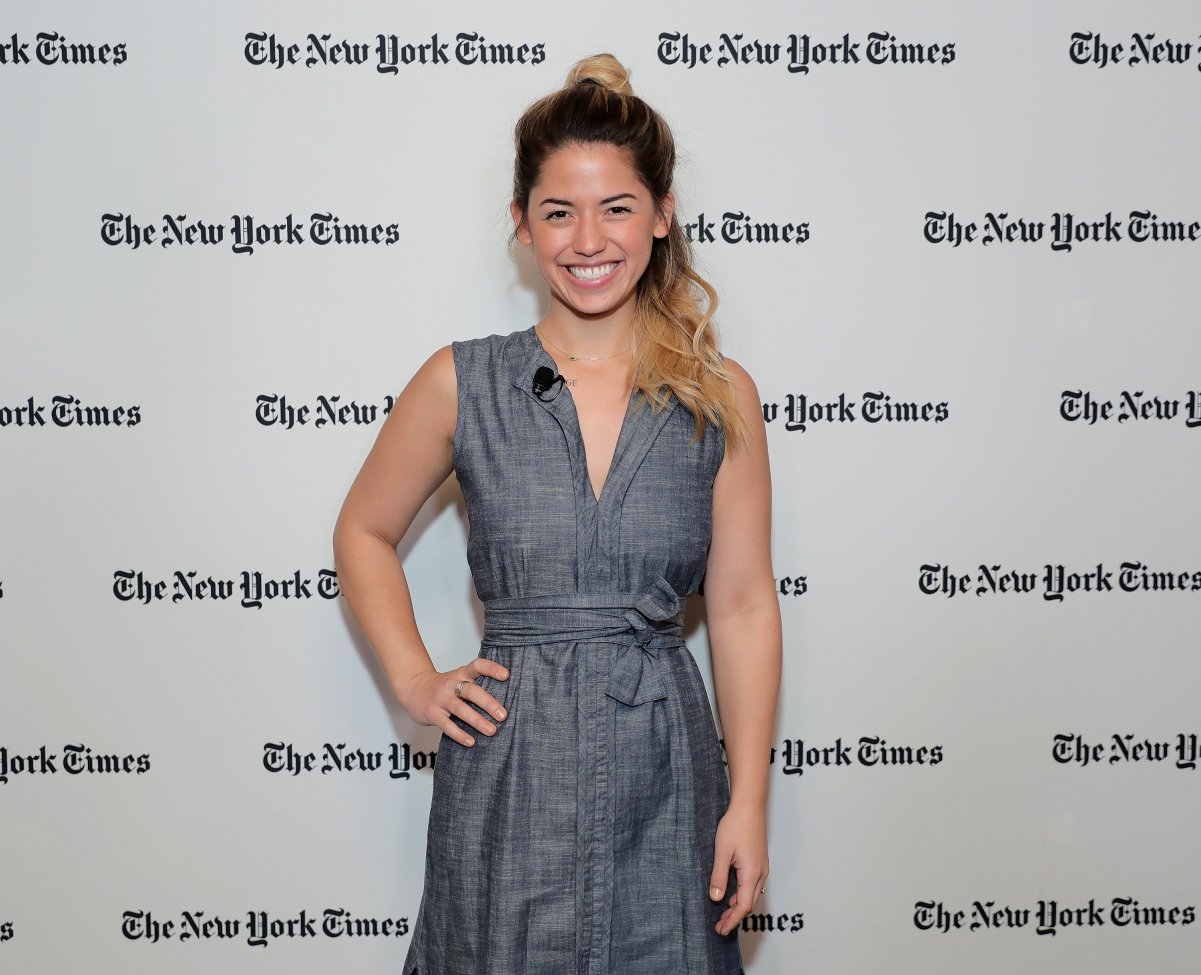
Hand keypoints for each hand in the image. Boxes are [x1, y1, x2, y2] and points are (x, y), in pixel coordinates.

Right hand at [398, 658, 509, 746]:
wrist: (413, 688)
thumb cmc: (443, 688)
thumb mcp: (458, 680)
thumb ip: (475, 687)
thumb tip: (504, 704)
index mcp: (461, 674)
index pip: (477, 666)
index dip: (491, 669)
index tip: (506, 675)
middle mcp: (451, 684)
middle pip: (472, 691)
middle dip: (488, 703)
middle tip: (503, 715)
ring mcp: (441, 699)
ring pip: (461, 709)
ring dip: (477, 721)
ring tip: (492, 731)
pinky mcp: (432, 713)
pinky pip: (447, 725)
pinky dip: (459, 734)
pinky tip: (471, 741)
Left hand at [708, 801, 768, 936]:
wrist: (749, 806)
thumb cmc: (735, 825)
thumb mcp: (722, 852)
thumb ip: (719, 877)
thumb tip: (716, 899)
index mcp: (751, 874)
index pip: (743, 906)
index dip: (732, 920)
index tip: (720, 930)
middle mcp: (760, 873)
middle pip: (749, 903)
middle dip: (735, 916)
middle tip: (720, 926)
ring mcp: (761, 867)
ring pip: (752, 894)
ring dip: (738, 905)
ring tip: (723, 913)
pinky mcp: (759, 861)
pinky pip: (752, 884)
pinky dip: (742, 894)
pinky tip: (731, 893)